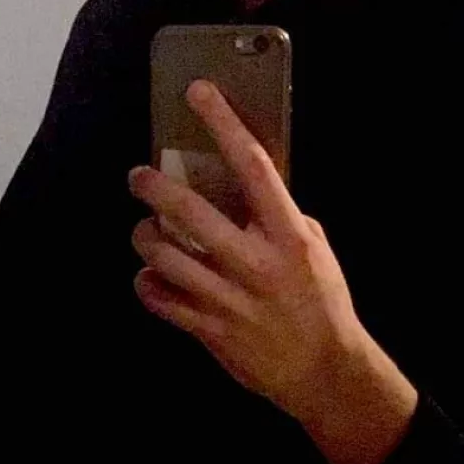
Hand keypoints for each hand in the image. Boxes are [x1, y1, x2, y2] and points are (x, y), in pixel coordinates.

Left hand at [128, 78, 376, 428]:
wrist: (325, 370)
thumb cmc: (320, 300)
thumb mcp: (314, 248)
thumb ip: (279, 216)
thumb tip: (240, 181)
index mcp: (288, 235)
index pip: (253, 165)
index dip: (223, 123)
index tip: (198, 93)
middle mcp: (257, 264)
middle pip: (191, 212)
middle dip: (154, 188)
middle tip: (138, 177)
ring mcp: (230, 300)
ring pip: (165, 257)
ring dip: (145, 238)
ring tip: (144, 230)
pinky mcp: (210, 331)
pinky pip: (161, 301)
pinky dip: (147, 284)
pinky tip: (149, 276)